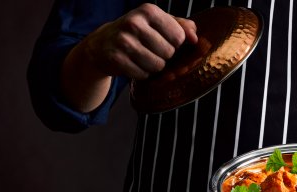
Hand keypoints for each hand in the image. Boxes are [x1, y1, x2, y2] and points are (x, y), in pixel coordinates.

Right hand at [61, 3, 197, 111]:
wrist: (102, 44)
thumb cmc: (137, 33)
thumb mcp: (157, 23)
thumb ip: (180, 26)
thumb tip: (195, 36)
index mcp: (148, 10)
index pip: (179, 36)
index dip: (175, 44)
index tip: (165, 41)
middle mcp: (134, 23)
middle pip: (169, 52)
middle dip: (164, 56)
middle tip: (152, 51)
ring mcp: (123, 41)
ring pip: (157, 66)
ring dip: (154, 67)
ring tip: (143, 58)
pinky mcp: (116, 58)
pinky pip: (143, 75)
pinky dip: (142, 74)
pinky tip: (134, 65)